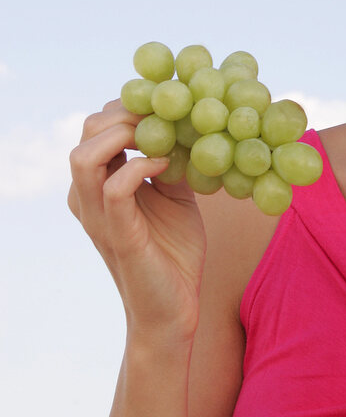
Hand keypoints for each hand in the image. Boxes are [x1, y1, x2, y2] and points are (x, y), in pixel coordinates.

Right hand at [68, 100, 205, 347]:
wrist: (175, 309)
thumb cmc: (173, 251)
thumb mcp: (175, 195)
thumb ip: (173, 160)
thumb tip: (190, 122)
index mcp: (98, 184)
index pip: (96, 127)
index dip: (129, 108)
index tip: (168, 107)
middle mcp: (88, 198)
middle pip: (86, 133)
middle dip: (126, 114)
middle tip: (167, 117)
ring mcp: (99, 217)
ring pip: (84, 157)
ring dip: (125, 135)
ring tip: (162, 136)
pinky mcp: (118, 236)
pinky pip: (114, 189)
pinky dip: (141, 166)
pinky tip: (167, 165)